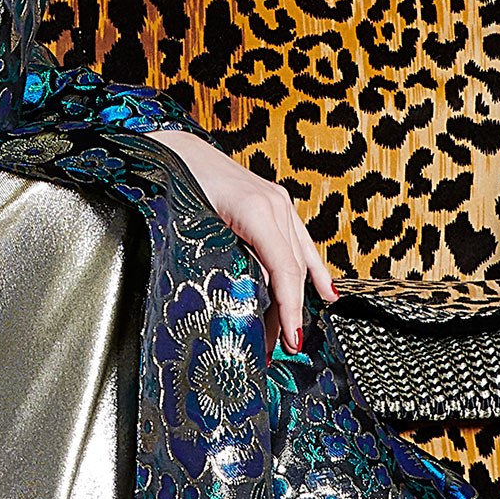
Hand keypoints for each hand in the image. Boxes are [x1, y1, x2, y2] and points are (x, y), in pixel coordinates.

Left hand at [149, 127, 337, 350]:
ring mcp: (278, 202)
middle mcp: (275, 205)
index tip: (292, 340)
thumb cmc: (176, 184)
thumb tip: (234, 305)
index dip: (290, 309)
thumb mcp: (195, 227)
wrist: (173, 149)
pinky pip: (299, 242)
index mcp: (257, 211)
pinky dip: (312, 269)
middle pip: (293, 270)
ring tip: (292, 332)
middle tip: (282, 348)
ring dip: (298, 297)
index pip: (284, 270)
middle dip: (291, 312)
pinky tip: (326, 292)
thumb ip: (220, 260)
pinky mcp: (275, 202)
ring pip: (299, 258)